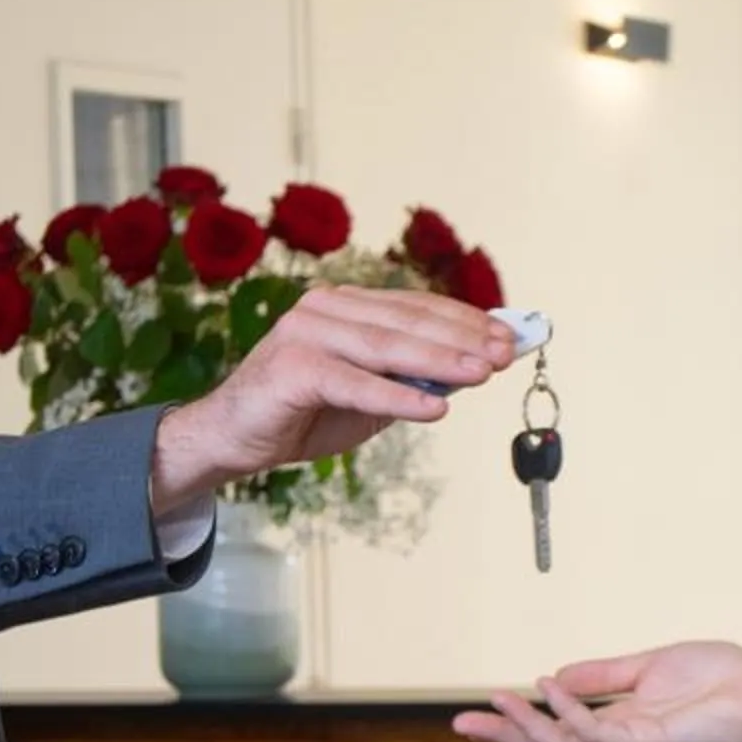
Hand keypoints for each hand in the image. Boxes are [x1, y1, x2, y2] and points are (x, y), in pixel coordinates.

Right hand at [150, 287, 513, 507]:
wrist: (234, 437)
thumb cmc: (303, 412)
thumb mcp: (370, 395)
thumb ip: (413, 378)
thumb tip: (474, 370)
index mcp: (346, 304)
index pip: (416, 306)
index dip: (466, 319)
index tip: (507, 337)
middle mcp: (326, 307)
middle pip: (408, 320)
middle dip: (463, 337)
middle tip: (504, 354)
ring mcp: (305, 333)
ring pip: (387, 347)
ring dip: (440, 361)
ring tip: (482, 375)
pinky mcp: (292, 367)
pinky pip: (356, 383)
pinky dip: (398, 397)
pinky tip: (436, 409)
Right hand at [453, 641, 741, 741]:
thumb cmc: (722, 682)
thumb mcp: (649, 667)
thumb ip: (603, 674)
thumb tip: (556, 675)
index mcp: (621, 726)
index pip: (558, 729)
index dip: (517, 722)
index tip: (481, 709)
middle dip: (504, 736)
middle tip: (462, 722)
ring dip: (528, 724)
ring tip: (499, 701)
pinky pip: (596, 732)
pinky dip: (569, 710)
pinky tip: (549, 689)